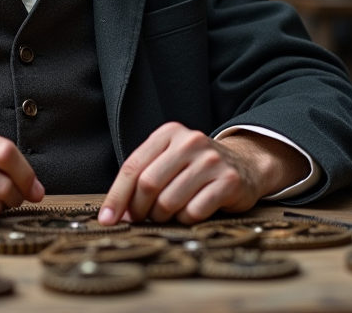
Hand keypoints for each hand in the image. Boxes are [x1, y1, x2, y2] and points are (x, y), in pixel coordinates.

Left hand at [97, 123, 307, 225]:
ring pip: (170, 201)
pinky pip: (194, 212)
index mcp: (169, 133)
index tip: (107, 219)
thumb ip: (142, 177)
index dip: (117, 196)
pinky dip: (185, 219)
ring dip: (163, 216)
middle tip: (142, 218)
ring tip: (168, 214)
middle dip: (140, 209)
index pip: (133, 167)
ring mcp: (211, 161)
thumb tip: (116, 212)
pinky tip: (189, 212)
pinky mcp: (229, 181)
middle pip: (148, 184)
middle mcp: (190, 142)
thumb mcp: (168, 159)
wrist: (244, 164)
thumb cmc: (195, 167)